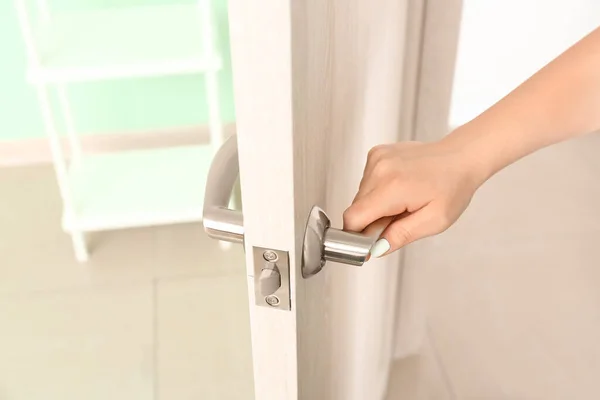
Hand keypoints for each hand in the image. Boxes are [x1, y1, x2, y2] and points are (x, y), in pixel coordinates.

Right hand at [343, 139, 483, 256]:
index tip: (372, 241)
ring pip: (360, 197)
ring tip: (403, 201)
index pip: (353, 218)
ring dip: (376, 205)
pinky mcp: (377, 154)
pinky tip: (399, 187)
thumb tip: (376, 248)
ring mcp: (377, 158)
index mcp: (392, 187)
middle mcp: (380, 169)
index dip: (358, 235)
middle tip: (399, 219)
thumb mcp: (435, 221)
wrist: (460, 157)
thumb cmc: (453, 187)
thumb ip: (401, 236)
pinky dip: (378, 191)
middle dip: (372, 221)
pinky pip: (366, 182)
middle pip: (356, 209)